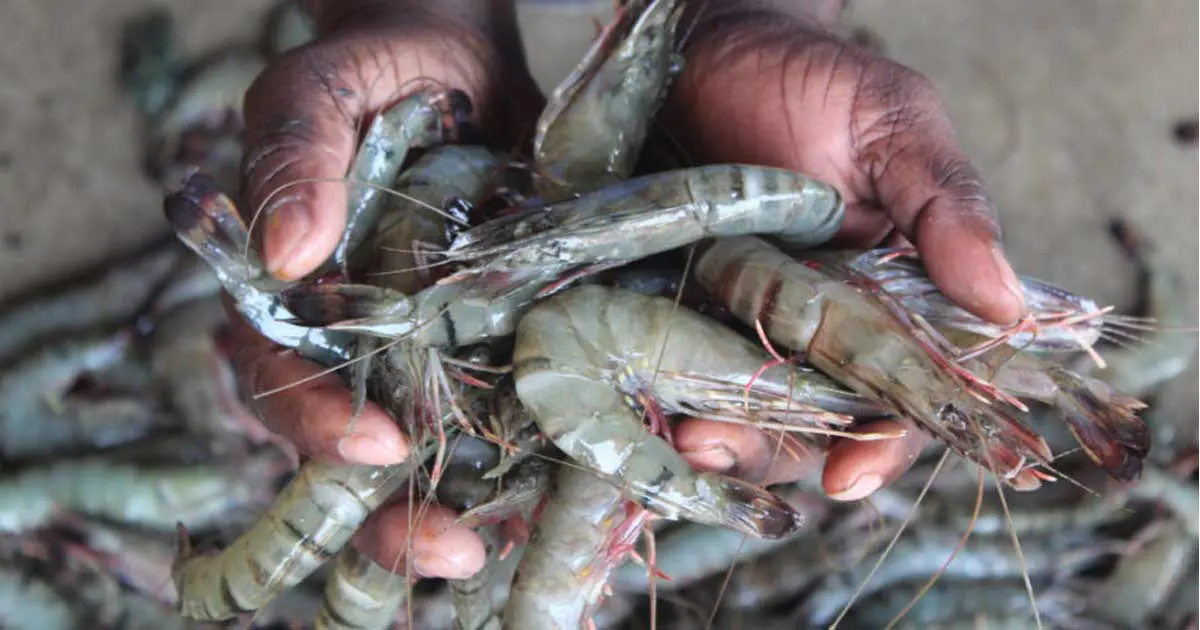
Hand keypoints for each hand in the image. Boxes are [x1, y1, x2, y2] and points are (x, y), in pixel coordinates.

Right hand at [227, 0, 541, 578]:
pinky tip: (572, 487)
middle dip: (391, 514)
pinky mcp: (493, 348)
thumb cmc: (373, 70)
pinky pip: (504, 416)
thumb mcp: (319, 92)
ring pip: (431, 454)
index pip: (278, 381)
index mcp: (289, 302)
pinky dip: (530, 459)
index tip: (375, 446)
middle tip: (450, 548)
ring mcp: (424, 355)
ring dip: (465, 509)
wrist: (460, 63)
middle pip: (350, 454)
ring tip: (509, 547)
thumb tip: (287, 253)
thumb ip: (292, 157)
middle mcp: (353, 346)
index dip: (317, 423)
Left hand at [665, 1, 1027, 500]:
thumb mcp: (891, 124)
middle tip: (723, 446)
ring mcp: (742, 323)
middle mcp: (817, 324)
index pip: (903, 392)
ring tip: (685, 437)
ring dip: (718, 439)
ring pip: (744, 414)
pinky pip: (675, 376)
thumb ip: (947, 207)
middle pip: (814, 424)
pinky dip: (663, 399)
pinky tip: (645, 404)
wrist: (698, 47)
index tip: (850, 476)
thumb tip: (1010, 307)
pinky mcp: (672, 312)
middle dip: (775, 451)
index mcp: (890, 296)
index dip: (886, 443)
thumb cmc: (806, 78)